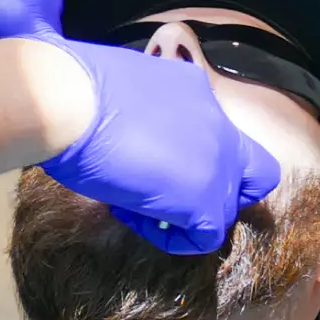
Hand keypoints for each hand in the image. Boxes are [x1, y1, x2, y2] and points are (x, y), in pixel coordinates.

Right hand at [32, 36, 281, 253]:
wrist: (70, 100)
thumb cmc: (75, 86)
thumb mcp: (120, 81)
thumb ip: (142, 102)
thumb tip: (127, 119)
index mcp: (193, 86)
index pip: (212, 125)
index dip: (191, 149)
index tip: (153, 154)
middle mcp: (217, 121)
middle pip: (250, 170)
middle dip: (216, 187)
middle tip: (170, 191)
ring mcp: (216, 162)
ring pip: (225, 206)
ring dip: (185, 213)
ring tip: (135, 204)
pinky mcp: (203, 200)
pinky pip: (206, 236)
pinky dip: (175, 238)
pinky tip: (135, 218)